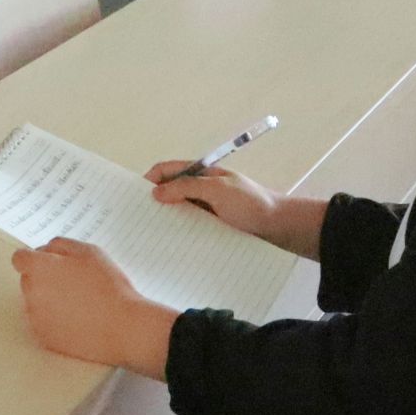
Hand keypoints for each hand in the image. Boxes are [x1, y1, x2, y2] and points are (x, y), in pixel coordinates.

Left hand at [10, 237, 176, 377]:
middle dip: (44, 279)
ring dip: (48, 300)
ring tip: (78, 303)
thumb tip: (44, 250)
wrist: (121, 327)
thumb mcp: (89, 252)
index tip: (48, 264)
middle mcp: (31, 292)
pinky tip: (77, 319)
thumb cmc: (108, 287)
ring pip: (35, 303)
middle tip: (72, 283)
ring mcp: (35, 317)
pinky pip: (43, 323)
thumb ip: (61, 245)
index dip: (34, 259)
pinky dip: (54, 321)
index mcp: (40, 268)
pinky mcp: (44, 338)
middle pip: (27, 280)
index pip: (19, 259)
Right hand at [145, 160, 281, 237]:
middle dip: (154, 201)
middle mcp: (202, 188)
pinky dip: (179, 231)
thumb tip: (155, 192)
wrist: (281, 228)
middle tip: (137, 220)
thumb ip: (187, 187)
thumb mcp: (218, 190)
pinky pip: (190, 226)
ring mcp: (208, 208)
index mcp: (202, 172)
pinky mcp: (213, 226)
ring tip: (150, 235)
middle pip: (170, 190)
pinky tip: (171, 244)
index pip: (167, 170)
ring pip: (179, 210)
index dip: (149, 179)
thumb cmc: (251, 205)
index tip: (134, 198)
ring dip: (166, 218)